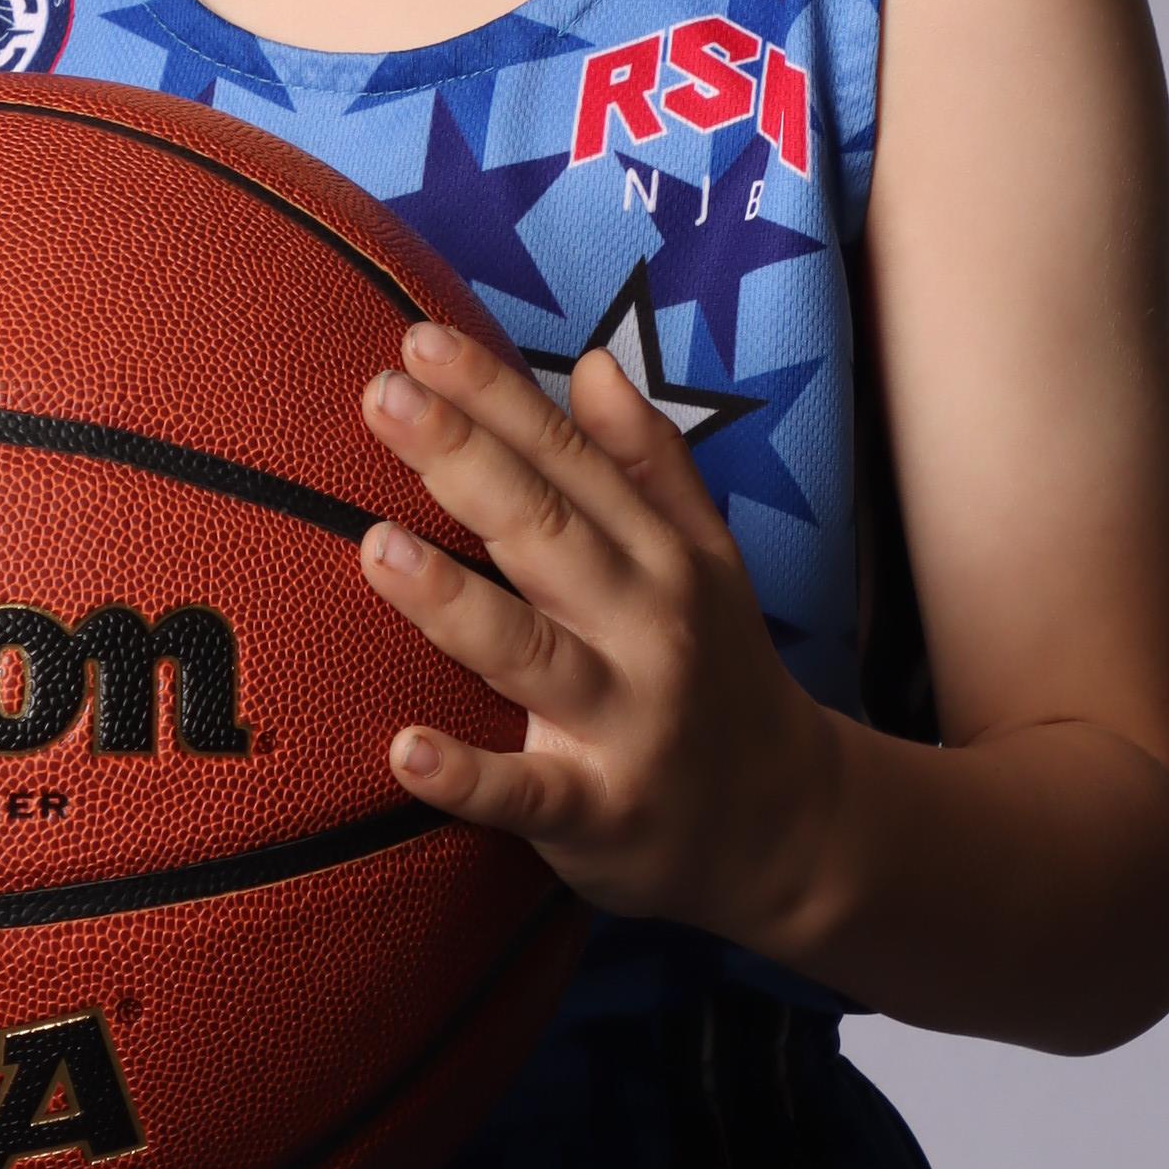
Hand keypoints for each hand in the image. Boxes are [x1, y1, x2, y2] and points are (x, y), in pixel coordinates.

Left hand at [356, 318, 840, 948]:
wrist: (793, 828)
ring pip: (530, 653)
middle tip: (382, 396)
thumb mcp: (707, 559)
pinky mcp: (604, 815)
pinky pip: (531, 795)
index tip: (421, 340)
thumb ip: (648, 463)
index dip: (497, 397)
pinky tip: (405, 751)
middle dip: (466, 462)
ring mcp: (628, 723)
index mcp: (662, 557)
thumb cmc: (721, 674)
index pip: (570, 461)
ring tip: (376, 547)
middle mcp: (649, 627)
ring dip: (453, 603)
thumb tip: (590, 361)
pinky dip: (471, 779)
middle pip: (546, 533)